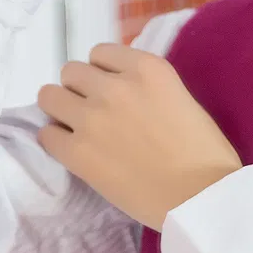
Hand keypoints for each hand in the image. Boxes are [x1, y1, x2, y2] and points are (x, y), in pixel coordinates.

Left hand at [36, 44, 242, 230]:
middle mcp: (114, 86)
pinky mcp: (78, 153)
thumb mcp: (182, 99)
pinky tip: (73, 152)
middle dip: (80, 90)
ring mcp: (92, 118)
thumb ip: (148, 87)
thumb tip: (122, 91)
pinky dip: (56, 141)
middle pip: (71, 72)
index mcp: (147, 69)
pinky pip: (46, 134)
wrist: (201, 199)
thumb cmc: (206, 155)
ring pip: (49, 96)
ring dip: (60, 110)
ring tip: (76, 130)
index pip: (101, 53)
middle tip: (94, 113)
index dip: (103, 73)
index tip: (112, 92)